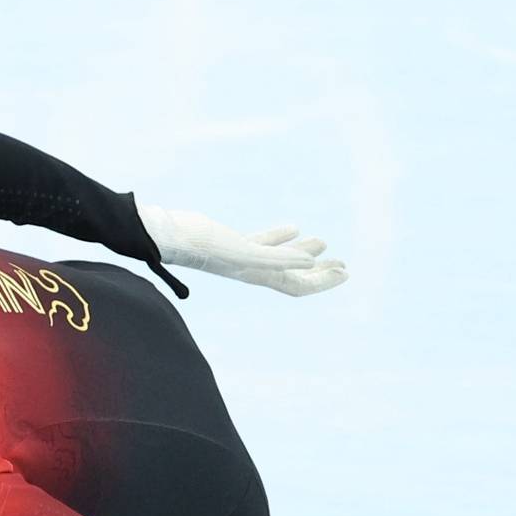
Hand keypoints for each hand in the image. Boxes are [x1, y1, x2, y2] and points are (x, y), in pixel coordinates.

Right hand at [142, 205, 346, 296]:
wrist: (169, 235)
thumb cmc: (205, 245)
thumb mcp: (247, 252)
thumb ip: (279, 258)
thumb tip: (309, 262)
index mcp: (258, 276)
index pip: (298, 285)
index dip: (324, 282)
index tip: (345, 273)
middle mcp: (253, 270)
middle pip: (294, 277)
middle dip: (321, 272)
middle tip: (343, 265)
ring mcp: (243, 256)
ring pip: (281, 259)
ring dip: (304, 254)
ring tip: (325, 244)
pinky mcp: (234, 242)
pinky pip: (264, 243)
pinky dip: (282, 238)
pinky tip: (294, 229)